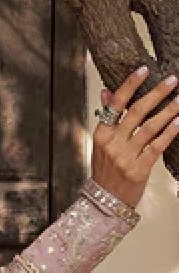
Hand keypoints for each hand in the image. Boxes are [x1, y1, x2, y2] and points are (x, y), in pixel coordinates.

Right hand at [92, 65, 178, 210]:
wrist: (105, 203)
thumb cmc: (106, 171)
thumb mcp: (102, 144)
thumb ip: (107, 117)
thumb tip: (106, 90)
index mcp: (102, 135)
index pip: (116, 104)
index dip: (130, 85)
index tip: (145, 69)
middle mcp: (112, 145)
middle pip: (137, 111)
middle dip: (157, 93)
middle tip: (173, 80)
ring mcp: (125, 158)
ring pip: (150, 127)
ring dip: (169, 111)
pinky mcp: (138, 170)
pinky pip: (157, 147)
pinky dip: (169, 133)